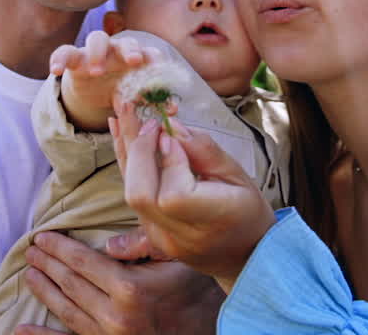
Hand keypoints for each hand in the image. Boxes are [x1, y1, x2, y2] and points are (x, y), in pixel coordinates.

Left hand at [17, 231, 221, 334]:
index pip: (82, 263)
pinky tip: (22, 330)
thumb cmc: (194, 292)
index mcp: (129, 289)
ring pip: (65, 310)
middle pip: (69, 285)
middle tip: (30, 249)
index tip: (42, 236)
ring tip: (30, 273)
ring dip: (44, 290)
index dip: (59, 248)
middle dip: (47, 264)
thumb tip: (108, 242)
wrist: (208, 332)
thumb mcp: (177, 260)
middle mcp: (113, 317)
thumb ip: (145, 245)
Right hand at [50, 31, 163, 131]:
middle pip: (126, 41)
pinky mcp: (75, 58)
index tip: (158, 68)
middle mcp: (119, 51)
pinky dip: (59, 58)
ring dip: (98, 52)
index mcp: (138, 60)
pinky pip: (64, 52)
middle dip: (130, 49)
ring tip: (96, 71)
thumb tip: (172, 112)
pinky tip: (54, 70)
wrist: (95, 92)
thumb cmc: (122, 91)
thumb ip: (153, 103)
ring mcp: (96, 52)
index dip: (155, 59)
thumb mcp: (136, 100)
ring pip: (97, 39)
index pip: (150, 54)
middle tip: (133, 61)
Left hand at [110, 103, 275, 291]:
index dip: (170, 161)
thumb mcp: (239, 176)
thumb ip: (205, 152)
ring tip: (124, 114)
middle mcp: (182, 235)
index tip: (175, 137)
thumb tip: (172, 128)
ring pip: (129, 193)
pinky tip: (120, 134)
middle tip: (149, 122)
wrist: (244, 254)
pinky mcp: (150, 233)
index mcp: (214, 220)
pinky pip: (132, 196)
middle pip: (140, 195)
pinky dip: (127, 162)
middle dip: (138, 151)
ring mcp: (162, 238)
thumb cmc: (247, 210)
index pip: (174, 194)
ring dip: (126, 149)